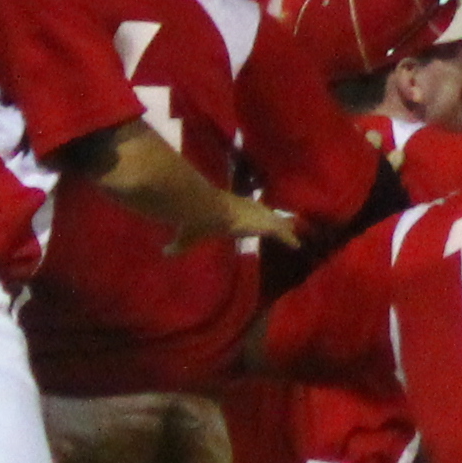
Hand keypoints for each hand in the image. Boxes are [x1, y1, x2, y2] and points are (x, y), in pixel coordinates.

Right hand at [183, 193, 297, 252]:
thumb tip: (164, 252)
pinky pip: (281, 233)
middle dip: (274, 220)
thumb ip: (178, 245)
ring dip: (286, 228)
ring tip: (296, 233)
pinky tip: (297, 246)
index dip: (253, 220)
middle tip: (285, 224)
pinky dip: (289, 239)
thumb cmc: (196, 221)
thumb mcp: (187, 237)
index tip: (257, 224)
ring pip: (275, 222)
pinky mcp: (262, 223)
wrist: (204, 211)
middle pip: (264, 214)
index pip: (246, 214)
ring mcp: (256, 215)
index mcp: (232, 213)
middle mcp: (246, 210)